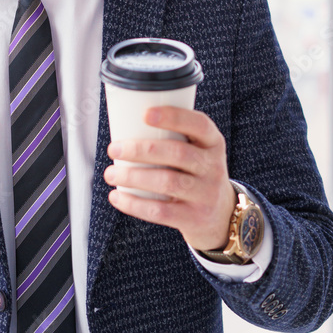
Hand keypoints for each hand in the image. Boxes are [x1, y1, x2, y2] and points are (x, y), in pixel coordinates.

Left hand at [103, 106, 236, 251]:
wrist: (221, 216)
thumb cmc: (196, 173)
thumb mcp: (198, 151)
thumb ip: (173, 137)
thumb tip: (124, 123)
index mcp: (213, 143)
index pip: (199, 125)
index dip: (174, 117)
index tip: (145, 114)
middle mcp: (213, 167)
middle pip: (177, 153)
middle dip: (140, 150)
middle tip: (114, 149)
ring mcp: (206, 194)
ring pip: (167, 182)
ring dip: (133, 177)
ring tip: (110, 174)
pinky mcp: (194, 218)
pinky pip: (161, 211)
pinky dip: (134, 204)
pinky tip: (117, 197)